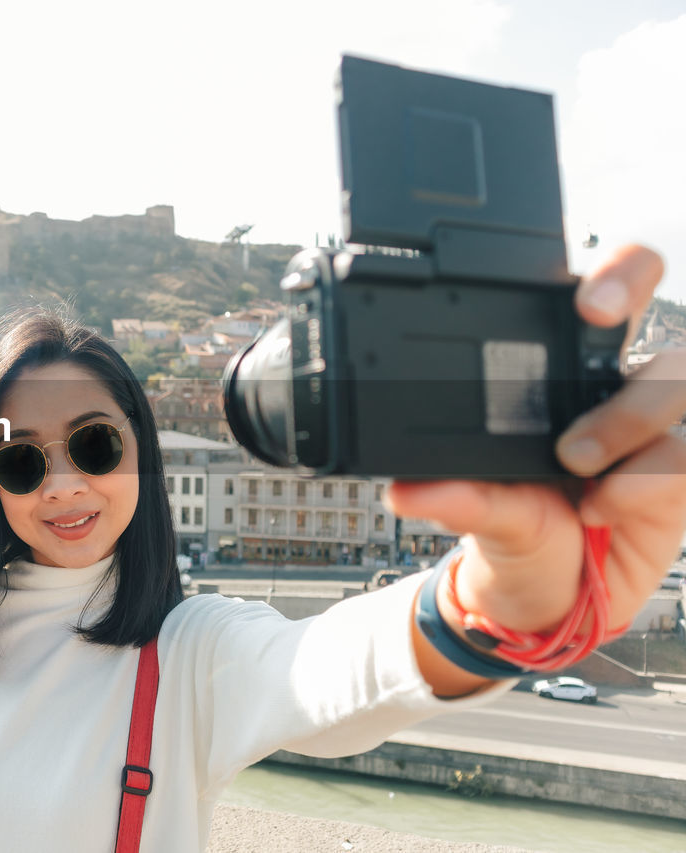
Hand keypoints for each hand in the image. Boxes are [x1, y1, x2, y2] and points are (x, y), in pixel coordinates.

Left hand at [390, 246, 684, 656]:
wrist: (542, 597)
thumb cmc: (515, 534)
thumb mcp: (480, 512)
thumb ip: (454, 496)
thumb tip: (405, 489)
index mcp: (564, 377)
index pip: (609, 296)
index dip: (619, 274)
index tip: (588, 298)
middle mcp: (617, 393)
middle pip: (659, 313)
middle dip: (635, 289)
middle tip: (594, 315)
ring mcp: (654, 435)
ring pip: (675, 387)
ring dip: (627, 417)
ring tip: (574, 462)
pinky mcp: (677, 481)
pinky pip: (682, 460)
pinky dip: (641, 483)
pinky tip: (600, 507)